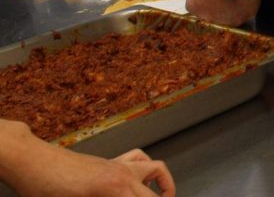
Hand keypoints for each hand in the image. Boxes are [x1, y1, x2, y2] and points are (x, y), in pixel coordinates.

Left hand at [11, 143, 173, 196]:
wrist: (33, 161)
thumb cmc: (45, 187)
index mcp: (115, 189)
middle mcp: (122, 174)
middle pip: (153, 193)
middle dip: (162, 196)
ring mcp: (117, 164)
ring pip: (155, 168)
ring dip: (162, 182)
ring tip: (162, 195)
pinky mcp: (109, 161)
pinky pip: (138, 158)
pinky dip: (146, 168)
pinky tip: (140, 180)